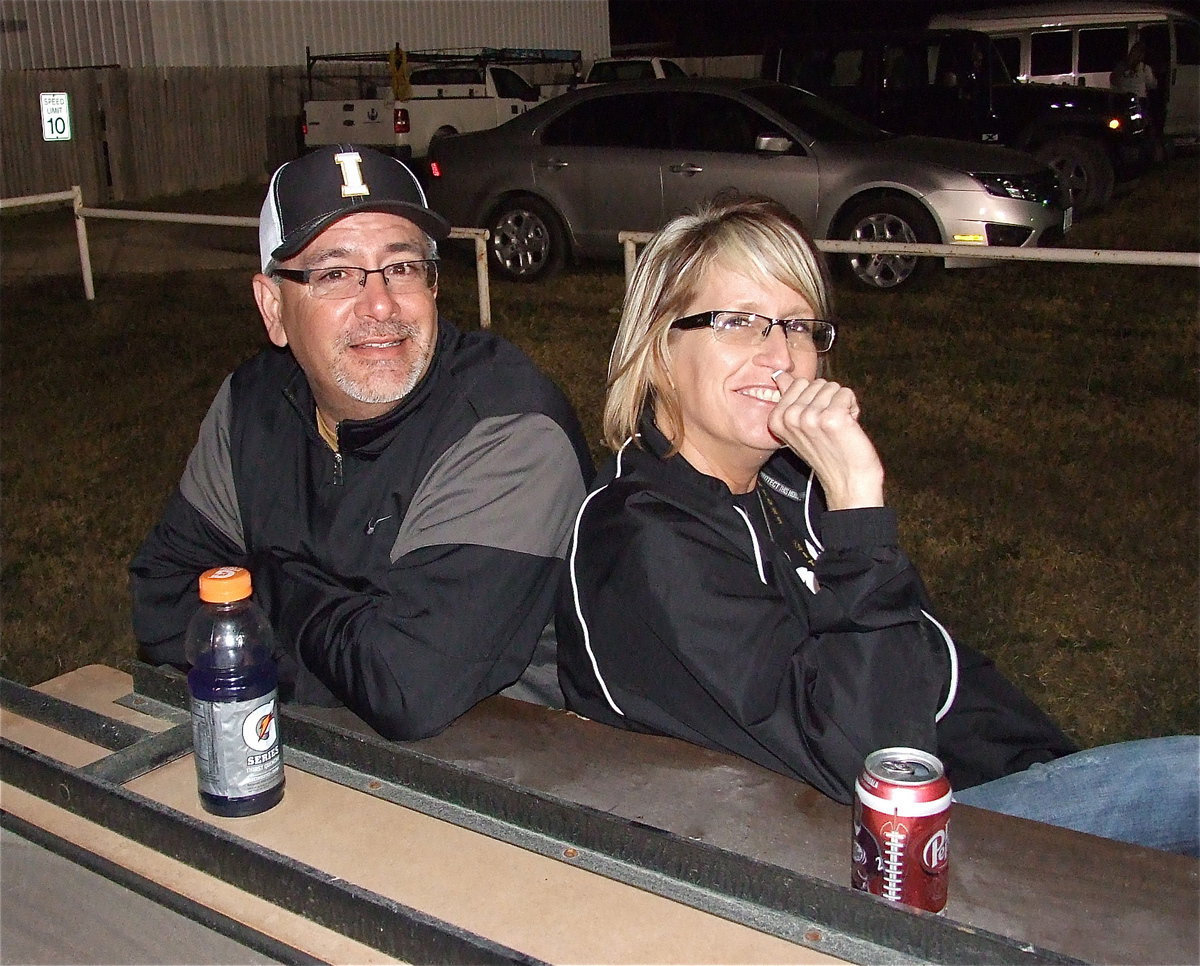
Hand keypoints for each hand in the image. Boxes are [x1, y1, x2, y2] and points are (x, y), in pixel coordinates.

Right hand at [767, 371, 884, 509]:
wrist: (848, 481)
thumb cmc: (827, 453)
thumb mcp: (799, 426)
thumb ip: (790, 398)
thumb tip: (780, 375)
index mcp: (776, 419)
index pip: (799, 383)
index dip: (814, 399)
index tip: (815, 421)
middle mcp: (790, 417)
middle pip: (817, 383)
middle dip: (828, 400)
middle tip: (828, 426)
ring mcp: (810, 417)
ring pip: (833, 387)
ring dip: (841, 405)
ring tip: (838, 428)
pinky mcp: (832, 417)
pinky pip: (846, 393)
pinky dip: (852, 408)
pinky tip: (847, 427)